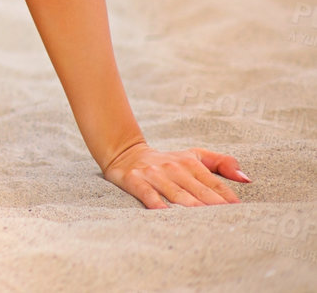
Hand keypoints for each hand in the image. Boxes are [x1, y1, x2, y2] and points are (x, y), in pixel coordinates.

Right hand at [102, 142, 249, 207]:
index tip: (240, 212)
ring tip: (205, 220)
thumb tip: (247, 179)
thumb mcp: (194, 155)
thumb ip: (222, 163)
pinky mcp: (134, 180)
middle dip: (213, 205)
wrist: (125, 153)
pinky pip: (147, 194)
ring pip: (176, 193)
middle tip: (228, 221)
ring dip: (190, 206)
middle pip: (198, 191)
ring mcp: (153, 174)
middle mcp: (173, 167)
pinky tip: (165, 214)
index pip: (213, 183)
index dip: (227, 197)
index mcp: (190, 162)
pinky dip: (156, 203)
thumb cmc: (167, 160)